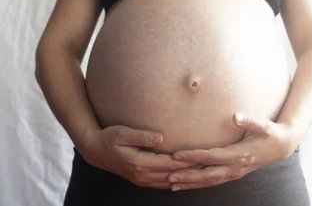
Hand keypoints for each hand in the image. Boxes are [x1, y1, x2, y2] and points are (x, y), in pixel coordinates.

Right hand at [78, 125, 195, 188]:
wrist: (95, 150)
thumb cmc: (109, 138)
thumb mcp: (122, 133)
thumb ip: (142, 136)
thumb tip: (160, 137)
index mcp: (140, 163)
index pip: (170, 163)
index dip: (187, 160)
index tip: (203, 156)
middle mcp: (142, 175)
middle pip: (173, 174)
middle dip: (192, 171)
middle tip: (210, 166)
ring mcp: (142, 180)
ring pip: (169, 182)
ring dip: (186, 179)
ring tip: (204, 174)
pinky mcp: (142, 180)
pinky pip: (163, 184)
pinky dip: (176, 182)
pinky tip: (187, 180)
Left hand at [167, 113, 299, 190]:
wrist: (281, 147)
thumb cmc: (270, 133)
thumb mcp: (263, 125)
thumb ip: (249, 121)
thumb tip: (236, 116)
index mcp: (239, 154)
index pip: (211, 156)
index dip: (193, 156)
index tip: (176, 155)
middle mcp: (235, 167)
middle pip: (207, 174)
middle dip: (187, 176)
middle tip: (168, 176)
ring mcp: (234, 173)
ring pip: (209, 181)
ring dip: (190, 183)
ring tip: (171, 185)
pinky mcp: (234, 174)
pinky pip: (214, 182)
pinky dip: (199, 184)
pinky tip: (187, 184)